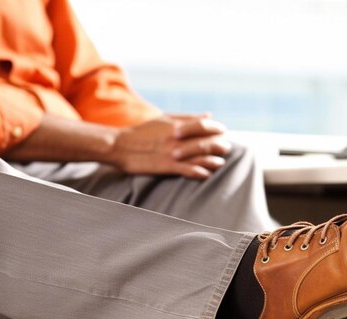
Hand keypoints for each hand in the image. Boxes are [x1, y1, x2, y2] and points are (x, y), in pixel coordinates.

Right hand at [108, 114, 230, 178]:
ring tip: (220, 162)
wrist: (119, 146)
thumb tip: (209, 115)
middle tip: (227, 148)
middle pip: (205, 141)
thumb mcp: (164, 119)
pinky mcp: (165, 166)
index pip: (204, 124)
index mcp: (176, 125)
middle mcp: (176, 138)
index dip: (217, 128)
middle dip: (219, 145)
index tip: (224, 132)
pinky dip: (199, 172)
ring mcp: (172, 153)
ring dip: (213, 160)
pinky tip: (206, 175)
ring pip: (199, 156)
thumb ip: (187, 118)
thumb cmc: (142, 132)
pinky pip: (186, 170)